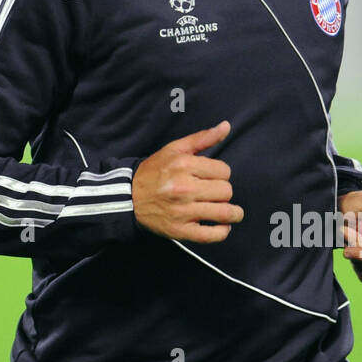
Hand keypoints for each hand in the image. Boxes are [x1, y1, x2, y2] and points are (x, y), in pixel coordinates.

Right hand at [132, 120, 242, 243]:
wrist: (128, 196)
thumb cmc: (154, 172)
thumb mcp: (175, 149)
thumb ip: (202, 138)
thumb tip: (226, 126)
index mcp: (183, 165)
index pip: (224, 171)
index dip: (221, 173)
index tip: (212, 177)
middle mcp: (183, 188)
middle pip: (226, 191)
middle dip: (223, 191)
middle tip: (214, 192)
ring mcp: (182, 211)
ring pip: (224, 212)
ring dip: (233, 213)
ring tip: (232, 212)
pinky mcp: (179, 230)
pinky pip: (211, 235)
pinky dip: (222, 232)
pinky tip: (222, 226)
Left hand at [338, 188, 361, 281]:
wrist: (348, 213)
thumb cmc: (354, 206)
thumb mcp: (360, 202)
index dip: (359, 244)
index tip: (343, 231)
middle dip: (356, 249)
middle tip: (345, 232)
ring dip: (355, 257)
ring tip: (351, 239)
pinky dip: (356, 265)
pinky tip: (355, 250)